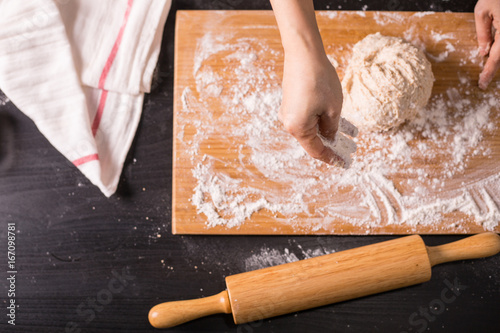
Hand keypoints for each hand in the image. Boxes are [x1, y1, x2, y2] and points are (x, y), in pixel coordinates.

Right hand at [270, 0, 344, 164]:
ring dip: (331, 131)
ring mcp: (289, 112)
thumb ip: (332, 128)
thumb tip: (331, 137)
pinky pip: (309, 117)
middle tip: (352, 150)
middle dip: (334, 145)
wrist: (303, 54)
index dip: (331, 158)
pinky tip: (340, 120)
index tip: (344, 163)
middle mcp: (290, 123)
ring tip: (352, 135)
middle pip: (313, 140)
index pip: (316, 151)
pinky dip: (323, 120)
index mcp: (298, 128)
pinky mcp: (292, 102)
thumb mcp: (333, 109)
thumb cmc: (319, 80)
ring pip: (313, 127)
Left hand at [475, 0, 499, 88]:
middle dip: (493, 67)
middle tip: (483, 80)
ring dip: (497, 57)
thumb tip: (483, 51)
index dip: (489, 71)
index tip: (482, 84)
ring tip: (487, 70)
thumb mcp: (483, 10)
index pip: (496, 57)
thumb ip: (483, 33)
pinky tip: (492, 51)